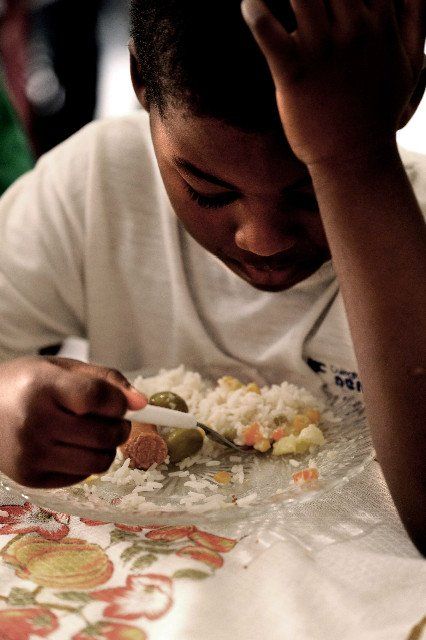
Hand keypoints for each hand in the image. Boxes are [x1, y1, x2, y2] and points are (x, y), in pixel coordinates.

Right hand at [0, 357, 146, 487]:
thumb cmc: (27, 384)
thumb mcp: (63, 368)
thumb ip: (106, 380)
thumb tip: (142, 403)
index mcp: (41, 387)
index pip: (97, 397)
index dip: (118, 402)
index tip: (118, 403)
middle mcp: (33, 423)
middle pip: (104, 434)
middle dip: (120, 426)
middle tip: (111, 419)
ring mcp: (30, 454)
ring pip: (99, 461)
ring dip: (107, 447)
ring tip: (92, 433)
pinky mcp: (30, 478)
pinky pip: (82, 475)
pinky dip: (87, 461)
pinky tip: (70, 446)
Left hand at [242, 0, 425, 164]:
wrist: (355, 158)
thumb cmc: (379, 111)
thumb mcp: (412, 63)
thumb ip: (417, 17)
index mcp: (381, 23)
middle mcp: (355, 31)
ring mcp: (325, 53)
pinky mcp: (294, 76)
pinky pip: (269, 34)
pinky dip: (256, 13)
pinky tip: (249, 5)